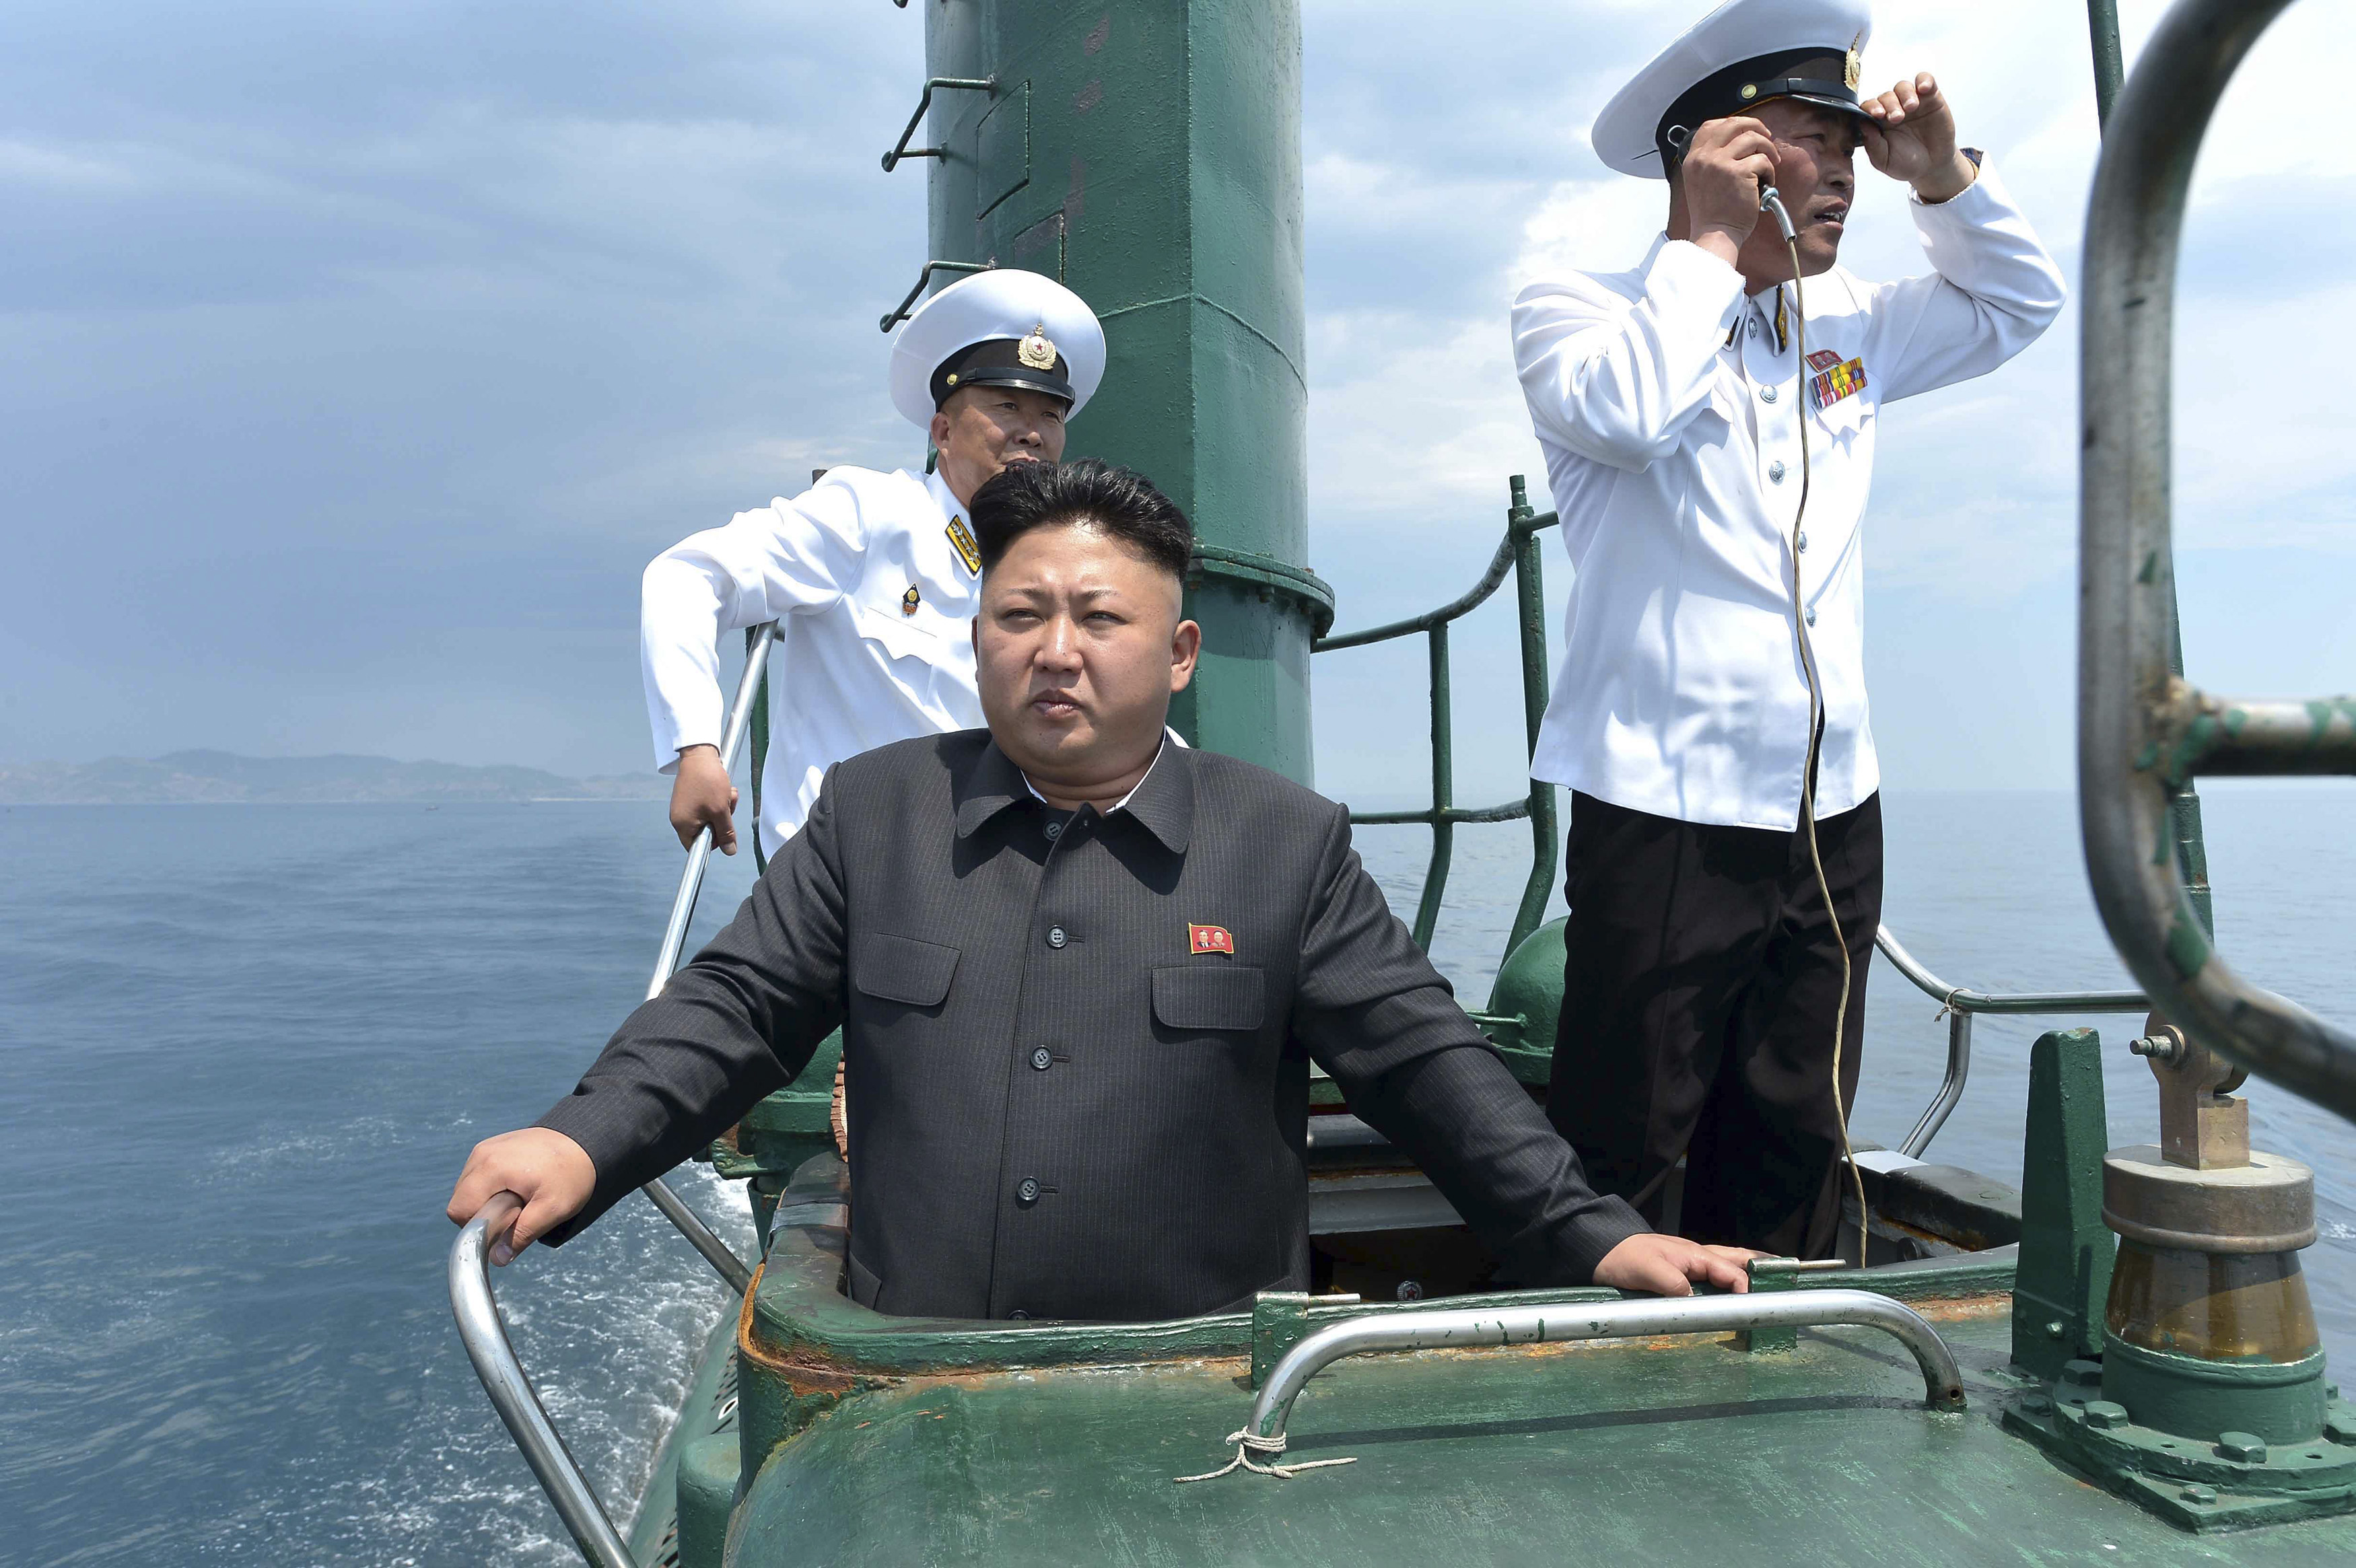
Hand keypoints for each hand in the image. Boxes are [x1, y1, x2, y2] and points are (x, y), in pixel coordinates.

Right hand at [446, 1128, 596, 1264]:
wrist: (586, 1142)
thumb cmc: (571, 1174)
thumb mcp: (553, 1209)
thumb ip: (523, 1234)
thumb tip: (498, 1258)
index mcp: (491, 1167)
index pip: (460, 1211)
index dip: (479, 1227)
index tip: (509, 1223)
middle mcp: (481, 1154)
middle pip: (461, 1201)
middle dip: (483, 1215)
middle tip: (517, 1212)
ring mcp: (485, 1148)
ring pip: (467, 1189)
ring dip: (487, 1201)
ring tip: (520, 1197)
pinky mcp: (492, 1147)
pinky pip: (478, 1177)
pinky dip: (492, 1188)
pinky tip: (518, 1186)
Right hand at [669, 744, 738, 853]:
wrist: (700, 754)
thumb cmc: (707, 781)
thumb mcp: (720, 811)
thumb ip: (726, 833)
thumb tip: (730, 851)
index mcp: (682, 825)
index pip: (697, 847)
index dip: (714, 842)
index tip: (723, 830)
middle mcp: (680, 818)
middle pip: (707, 831)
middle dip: (722, 819)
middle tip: (726, 806)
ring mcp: (685, 806)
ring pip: (711, 817)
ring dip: (723, 807)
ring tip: (726, 793)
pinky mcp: (691, 797)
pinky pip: (708, 805)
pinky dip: (719, 799)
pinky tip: (723, 789)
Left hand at [1592, 1233, 1762, 1295]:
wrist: (1602, 1250)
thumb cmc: (1625, 1258)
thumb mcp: (1647, 1270)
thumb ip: (1673, 1284)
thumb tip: (1696, 1300)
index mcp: (1695, 1255)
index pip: (1731, 1272)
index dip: (1747, 1288)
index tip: (1757, 1306)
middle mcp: (1698, 1257)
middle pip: (1737, 1260)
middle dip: (1761, 1268)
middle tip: (1787, 1276)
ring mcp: (1691, 1263)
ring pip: (1729, 1264)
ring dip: (1750, 1270)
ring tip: (1771, 1280)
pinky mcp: (1683, 1271)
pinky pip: (1715, 1273)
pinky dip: (1731, 1277)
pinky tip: (1736, 1286)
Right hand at [1678, 115, 1778, 262]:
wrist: (1715, 235)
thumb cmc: (1712, 214)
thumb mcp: (1699, 182)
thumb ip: (1710, 161)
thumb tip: (1738, 143)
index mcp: (1693, 159)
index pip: (1710, 126)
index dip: (1732, 124)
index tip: (1746, 131)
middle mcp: (1704, 158)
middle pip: (1733, 124)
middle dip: (1755, 126)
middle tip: (1766, 138)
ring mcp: (1720, 163)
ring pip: (1752, 138)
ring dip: (1767, 149)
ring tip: (1770, 164)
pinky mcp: (1738, 173)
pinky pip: (1762, 160)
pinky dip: (1770, 171)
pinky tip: (1767, 183)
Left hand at [1861, 73, 1974, 202]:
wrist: (1932, 166)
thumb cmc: (1905, 163)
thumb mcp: (1884, 161)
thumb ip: (1872, 144)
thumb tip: (1863, 124)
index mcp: (1878, 123)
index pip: (1869, 107)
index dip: (1871, 107)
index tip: (1877, 114)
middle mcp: (1893, 109)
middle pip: (1886, 96)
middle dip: (1890, 105)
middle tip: (1897, 118)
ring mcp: (1912, 101)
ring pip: (1903, 87)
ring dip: (1905, 94)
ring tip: (1911, 107)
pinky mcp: (1931, 97)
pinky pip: (1926, 80)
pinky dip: (1924, 80)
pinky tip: (1923, 88)